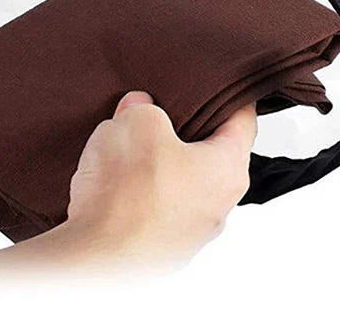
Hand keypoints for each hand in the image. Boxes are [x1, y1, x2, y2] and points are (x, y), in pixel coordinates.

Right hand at [0, 92, 256, 275]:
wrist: (95, 259)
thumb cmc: (127, 196)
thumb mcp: (137, 123)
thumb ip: (145, 106)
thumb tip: (139, 106)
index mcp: (228, 169)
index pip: (244, 119)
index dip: (228, 94)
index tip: (217, 81)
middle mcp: (219, 204)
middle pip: (211, 151)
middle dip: (185, 127)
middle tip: (163, 107)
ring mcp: (192, 230)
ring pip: (182, 180)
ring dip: (159, 161)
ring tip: (133, 141)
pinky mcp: (163, 246)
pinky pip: (159, 206)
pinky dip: (142, 190)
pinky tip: (119, 178)